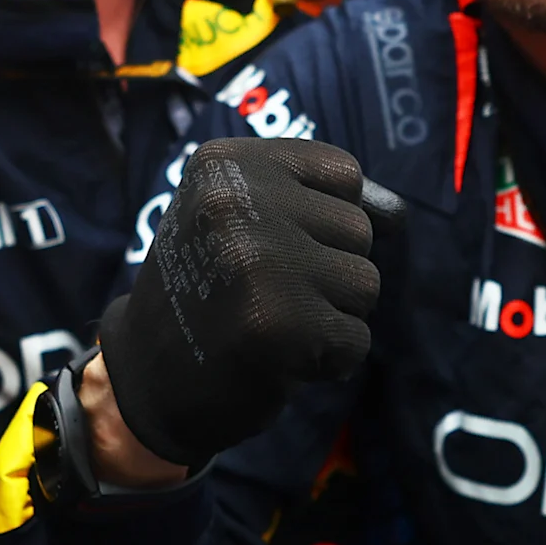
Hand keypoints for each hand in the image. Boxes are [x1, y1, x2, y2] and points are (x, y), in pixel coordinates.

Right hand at [96, 139, 379, 472]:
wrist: (147, 379)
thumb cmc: (210, 291)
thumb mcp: (245, 218)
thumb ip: (321, 202)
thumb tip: (397, 213)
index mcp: (226, 164)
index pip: (344, 175)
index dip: (321, 223)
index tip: (266, 248)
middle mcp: (237, 203)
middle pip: (359, 230)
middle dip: (327, 271)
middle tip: (264, 294)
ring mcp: (257, 263)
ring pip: (365, 283)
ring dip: (330, 315)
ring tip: (273, 323)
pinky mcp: (278, 325)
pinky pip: (356, 340)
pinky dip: (328, 361)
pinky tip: (276, 359)